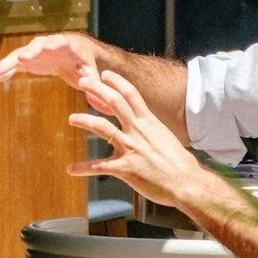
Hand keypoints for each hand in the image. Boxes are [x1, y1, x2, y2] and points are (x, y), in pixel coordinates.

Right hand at [0, 32, 106, 93]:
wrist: (72, 55)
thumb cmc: (83, 61)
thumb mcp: (90, 70)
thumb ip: (91, 78)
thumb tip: (88, 85)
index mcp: (64, 44)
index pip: (58, 41)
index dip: (52, 44)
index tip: (48, 47)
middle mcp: (43, 45)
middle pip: (31, 48)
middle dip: (23, 55)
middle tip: (18, 60)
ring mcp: (30, 53)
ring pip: (13, 60)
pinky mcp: (21, 63)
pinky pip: (5, 71)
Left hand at [68, 70, 235, 218]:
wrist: (187, 183)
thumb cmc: (181, 165)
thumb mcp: (166, 139)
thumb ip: (153, 133)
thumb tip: (148, 132)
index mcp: (149, 123)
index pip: (131, 94)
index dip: (117, 82)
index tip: (105, 74)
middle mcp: (138, 130)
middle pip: (114, 102)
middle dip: (96, 89)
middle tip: (82, 82)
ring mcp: (131, 148)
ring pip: (102, 127)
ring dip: (84, 121)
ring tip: (72, 119)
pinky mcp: (125, 168)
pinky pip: (99, 166)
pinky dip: (83, 167)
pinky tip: (71, 169)